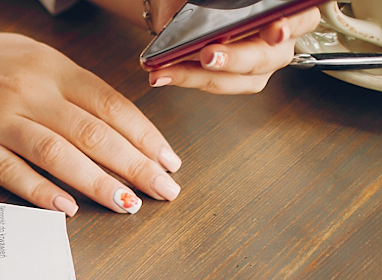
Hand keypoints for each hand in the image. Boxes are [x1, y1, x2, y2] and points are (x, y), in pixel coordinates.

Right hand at [0, 11, 180, 215]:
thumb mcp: (24, 56)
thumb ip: (63, 83)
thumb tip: (105, 115)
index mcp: (49, 68)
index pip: (111, 105)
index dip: (144, 136)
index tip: (168, 160)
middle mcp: (29, 92)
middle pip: (94, 133)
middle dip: (136, 165)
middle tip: (164, 192)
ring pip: (61, 154)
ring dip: (99, 182)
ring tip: (127, 205)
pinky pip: (12, 172)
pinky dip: (42, 191)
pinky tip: (67, 207)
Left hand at [147, 7, 322, 92]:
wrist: (184, 4)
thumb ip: (222, 2)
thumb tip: (210, 6)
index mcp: (285, 12)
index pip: (302, 18)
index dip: (290, 26)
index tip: (274, 31)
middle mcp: (280, 41)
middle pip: (267, 56)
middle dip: (235, 58)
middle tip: (208, 55)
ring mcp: (258, 64)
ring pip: (240, 79)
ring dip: (202, 76)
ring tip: (171, 69)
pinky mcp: (234, 80)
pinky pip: (215, 84)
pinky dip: (187, 78)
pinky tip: (165, 73)